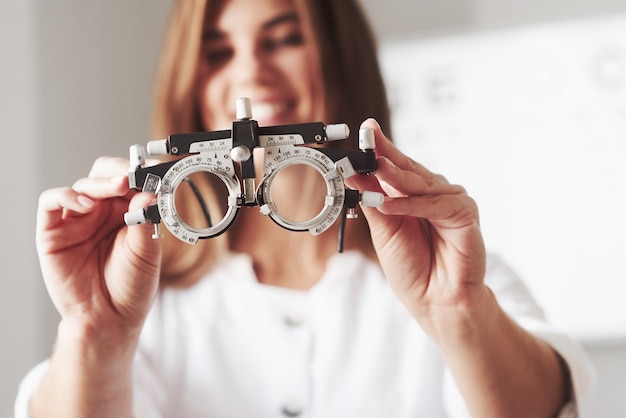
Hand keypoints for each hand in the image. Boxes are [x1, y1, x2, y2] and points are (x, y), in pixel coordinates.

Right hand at [36, 157, 161, 338]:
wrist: (110, 319)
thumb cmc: (131, 286)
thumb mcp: (147, 252)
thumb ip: (146, 221)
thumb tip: (149, 192)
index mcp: (127, 212)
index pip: (129, 181)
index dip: (139, 173)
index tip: (154, 169)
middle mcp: (101, 212)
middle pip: (104, 176)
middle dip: (118, 171)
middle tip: (132, 175)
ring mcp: (76, 220)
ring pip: (82, 185)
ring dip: (100, 183)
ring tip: (117, 187)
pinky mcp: (53, 232)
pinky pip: (51, 202)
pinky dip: (67, 196)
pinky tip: (85, 204)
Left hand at [346, 119, 486, 336]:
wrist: (434, 300)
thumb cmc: (411, 268)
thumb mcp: (383, 231)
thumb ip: (373, 201)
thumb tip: (354, 174)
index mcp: (411, 195)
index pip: (394, 166)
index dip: (380, 148)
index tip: (365, 130)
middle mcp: (432, 193)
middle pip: (406, 168)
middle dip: (384, 155)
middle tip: (366, 141)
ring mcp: (450, 200)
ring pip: (420, 182)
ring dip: (394, 177)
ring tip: (373, 169)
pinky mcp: (465, 213)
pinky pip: (436, 203)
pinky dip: (413, 204)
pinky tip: (389, 204)